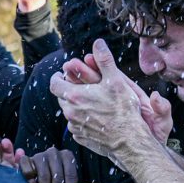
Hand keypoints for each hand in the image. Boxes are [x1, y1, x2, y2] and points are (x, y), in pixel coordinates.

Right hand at [20, 147, 78, 182]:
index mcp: (67, 156)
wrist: (37, 168)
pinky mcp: (27, 158)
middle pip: (57, 177)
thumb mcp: (65, 179)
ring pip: (44, 176)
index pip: (71, 175)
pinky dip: (30, 177)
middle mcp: (54, 153)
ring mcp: (40, 155)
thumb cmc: (54, 176)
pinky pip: (28, 168)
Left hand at [50, 39, 153, 160]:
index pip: (54, 84)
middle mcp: (70, 112)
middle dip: (68, 91)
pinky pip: (76, 126)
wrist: (129, 140)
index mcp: (74, 96)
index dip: (57, 77)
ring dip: (75, 106)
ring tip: (90, 102)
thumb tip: (98, 42)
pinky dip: (82, 120)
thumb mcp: (116, 80)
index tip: (62, 74)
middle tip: (79, 86)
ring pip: (69, 113)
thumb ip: (105, 60)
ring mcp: (75, 127)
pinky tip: (95, 118)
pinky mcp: (81, 138)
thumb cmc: (123, 110)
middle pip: (61, 98)